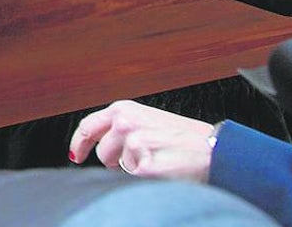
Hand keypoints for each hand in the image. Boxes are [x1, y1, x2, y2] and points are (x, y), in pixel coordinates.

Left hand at [68, 100, 214, 181]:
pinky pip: (133, 181)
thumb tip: (99, 145)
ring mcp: (135, 145)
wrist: (214, 149)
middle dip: (117, 161)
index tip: (76, 155)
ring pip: (119, 169)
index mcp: (124, 109)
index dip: (79, 143)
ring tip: (158, 159)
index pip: (88, 126)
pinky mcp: (145, 167)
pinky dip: (145, 180)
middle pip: (103, 154)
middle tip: (144, 157)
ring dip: (134, 169)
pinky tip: (163, 170)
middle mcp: (126, 123)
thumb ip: (122, 126)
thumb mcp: (148, 119)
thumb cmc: (184, 137)